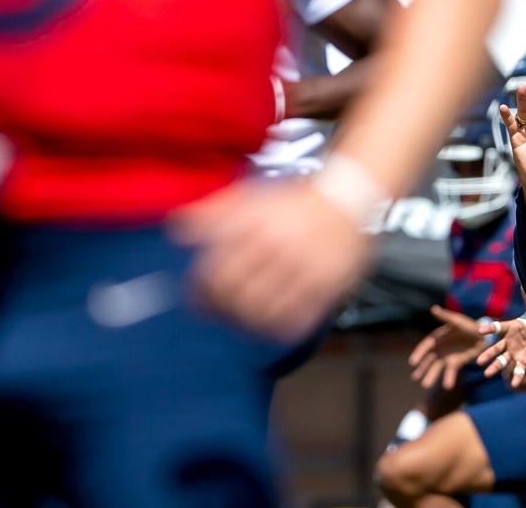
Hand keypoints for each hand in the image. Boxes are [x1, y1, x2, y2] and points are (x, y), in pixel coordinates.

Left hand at [171, 180, 370, 341]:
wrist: (347, 198)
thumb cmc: (294, 202)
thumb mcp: (251, 197)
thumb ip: (213, 212)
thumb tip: (177, 230)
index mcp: (256, 224)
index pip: (216, 270)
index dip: (202, 291)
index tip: (198, 299)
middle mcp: (280, 245)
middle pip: (236, 294)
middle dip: (222, 309)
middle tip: (220, 313)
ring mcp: (306, 268)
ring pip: (265, 312)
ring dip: (248, 322)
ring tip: (245, 321)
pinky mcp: (329, 285)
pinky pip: (298, 320)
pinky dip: (281, 329)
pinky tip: (274, 323)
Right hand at [408, 305, 486, 389]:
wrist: (483, 335)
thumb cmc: (469, 325)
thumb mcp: (457, 321)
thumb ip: (445, 317)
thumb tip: (433, 308)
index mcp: (437, 337)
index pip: (425, 346)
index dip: (419, 354)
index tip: (412, 363)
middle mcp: (440, 348)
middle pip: (428, 360)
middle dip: (422, 369)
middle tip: (415, 378)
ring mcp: (447, 356)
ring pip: (436, 368)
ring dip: (431, 376)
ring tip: (425, 386)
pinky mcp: (456, 363)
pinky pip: (450, 372)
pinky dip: (448, 379)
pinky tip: (447, 386)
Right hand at [476, 316, 525, 387]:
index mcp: (510, 328)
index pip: (497, 327)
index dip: (489, 329)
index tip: (479, 331)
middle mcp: (509, 341)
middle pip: (496, 349)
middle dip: (487, 355)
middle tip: (479, 361)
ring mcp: (515, 353)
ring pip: (502, 361)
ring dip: (495, 367)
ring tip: (487, 374)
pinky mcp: (523, 361)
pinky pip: (518, 370)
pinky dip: (516, 377)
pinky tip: (513, 384)